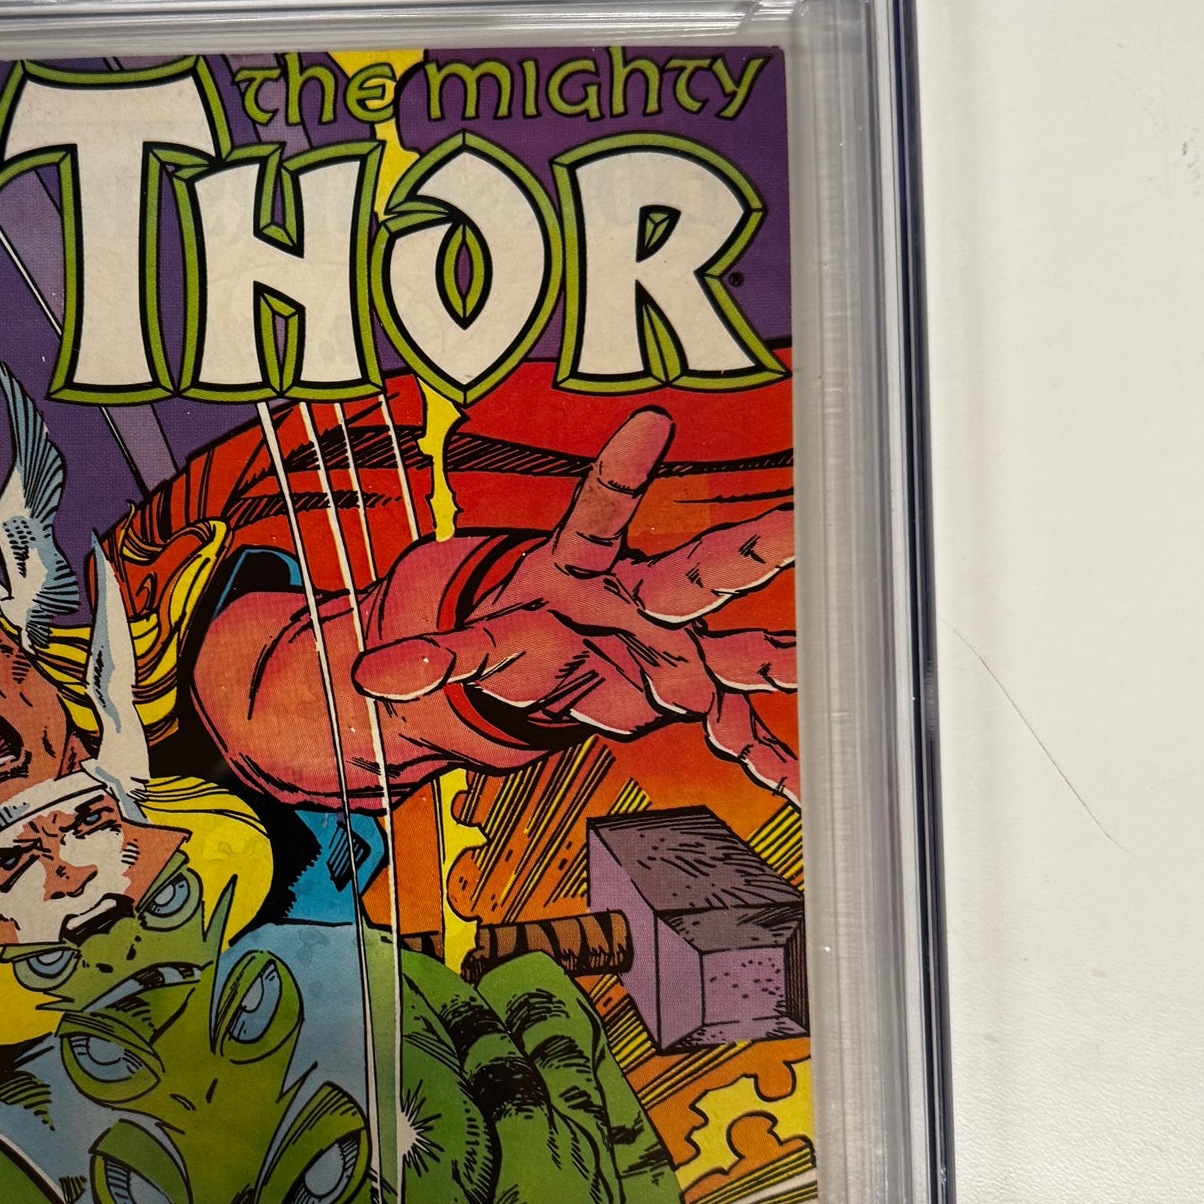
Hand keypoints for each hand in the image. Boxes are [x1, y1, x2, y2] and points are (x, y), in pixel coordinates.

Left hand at [352, 409, 797, 798]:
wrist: (554, 664)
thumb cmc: (524, 631)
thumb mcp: (476, 645)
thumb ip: (433, 657)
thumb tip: (369, 674)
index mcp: (586, 571)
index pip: (600, 514)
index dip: (621, 472)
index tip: (652, 421)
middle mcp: (647, 603)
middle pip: (701, 568)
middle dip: (751, 548)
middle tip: (799, 521)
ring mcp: (678, 650)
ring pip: (740, 648)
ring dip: (785, 657)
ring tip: (835, 656)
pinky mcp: (691, 698)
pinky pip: (739, 732)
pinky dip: (773, 760)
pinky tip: (811, 782)